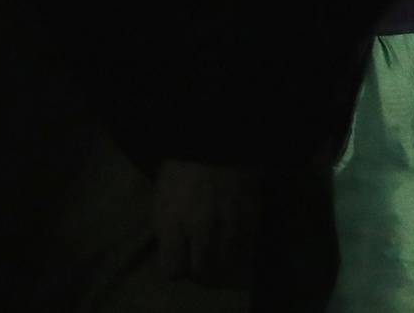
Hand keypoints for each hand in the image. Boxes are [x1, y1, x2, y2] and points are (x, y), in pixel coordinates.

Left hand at [154, 160, 259, 287]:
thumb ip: (167, 231)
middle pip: (202, 272)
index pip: (173, 271)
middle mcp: (200, 228)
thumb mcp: (162, 199)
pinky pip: (248, 245)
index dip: (176, 268)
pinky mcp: (252, 213)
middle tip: (201, 262)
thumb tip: (175, 256)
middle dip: (199, 271)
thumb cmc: (181, 168)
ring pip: (227, 263)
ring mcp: (228, 222)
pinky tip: (236, 238)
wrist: (215, 141)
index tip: (179, 261)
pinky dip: (242, 247)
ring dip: (222, 262)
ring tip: (220, 253)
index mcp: (172, 223)